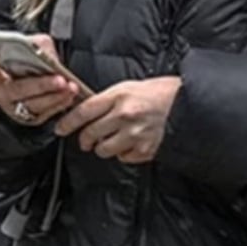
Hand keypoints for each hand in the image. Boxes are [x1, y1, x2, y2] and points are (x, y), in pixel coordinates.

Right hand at [0, 34, 81, 126]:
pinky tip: (68, 95)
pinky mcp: (27, 118)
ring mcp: (13, 107)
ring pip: (33, 105)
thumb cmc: (26, 62)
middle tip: (58, 79)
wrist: (28, 79)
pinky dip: (58, 105)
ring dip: (54, 97)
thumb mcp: (28, 47)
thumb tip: (45, 52)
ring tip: (68, 87)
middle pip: (16, 90)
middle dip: (40, 85)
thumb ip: (34, 44)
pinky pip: (43, 114)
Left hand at [54, 76, 180, 163]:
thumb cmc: (157, 92)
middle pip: (91, 133)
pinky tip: (129, 143)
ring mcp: (135, 134)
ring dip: (103, 147)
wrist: (186, 103)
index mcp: (118, 96)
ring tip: (111, 140)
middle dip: (84, 139)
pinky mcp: (145, 149)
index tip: (60, 128)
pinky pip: (123, 157)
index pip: (84, 111)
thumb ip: (106, 100)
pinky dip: (123, 153)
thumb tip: (85, 111)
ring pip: (104, 150)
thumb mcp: (127, 87)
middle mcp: (125, 115)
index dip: (68, 122)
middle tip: (85, 139)